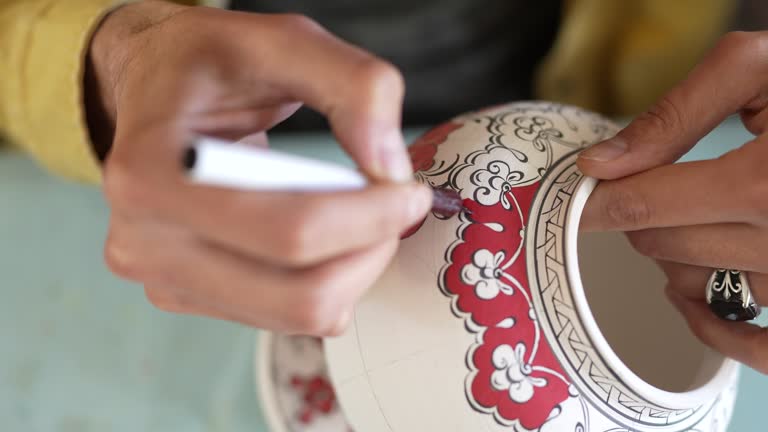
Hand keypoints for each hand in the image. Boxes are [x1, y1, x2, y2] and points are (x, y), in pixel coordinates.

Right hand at [88, 1, 432, 334]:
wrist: (149, 89)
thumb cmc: (208, 63)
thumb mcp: (279, 39)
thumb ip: (353, 86)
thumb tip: (391, 168)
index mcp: (151, 173)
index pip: (289, 231)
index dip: (370, 217)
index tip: (409, 189)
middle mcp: (143, 241)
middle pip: (300, 292)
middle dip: (370, 250)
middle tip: (394, 206)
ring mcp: (161, 278)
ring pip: (299, 315)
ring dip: (353, 269)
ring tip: (358, 214)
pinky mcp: (183, 296)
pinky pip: (284, 318)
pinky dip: (325, 281)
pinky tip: (322, 232)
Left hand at [578, 31, 767, 372]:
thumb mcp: (758, 71)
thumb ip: (675, 114)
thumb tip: (600, 163)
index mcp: (764, 183)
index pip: (642, 205)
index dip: (598, 202)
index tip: (577, 202)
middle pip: (662, 244)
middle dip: (645, 212)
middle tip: (664, 183)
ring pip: (699, 287)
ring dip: (680, 257)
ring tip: (704, 214)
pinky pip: (761, 349)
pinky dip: (719, 333)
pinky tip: (693, 304)